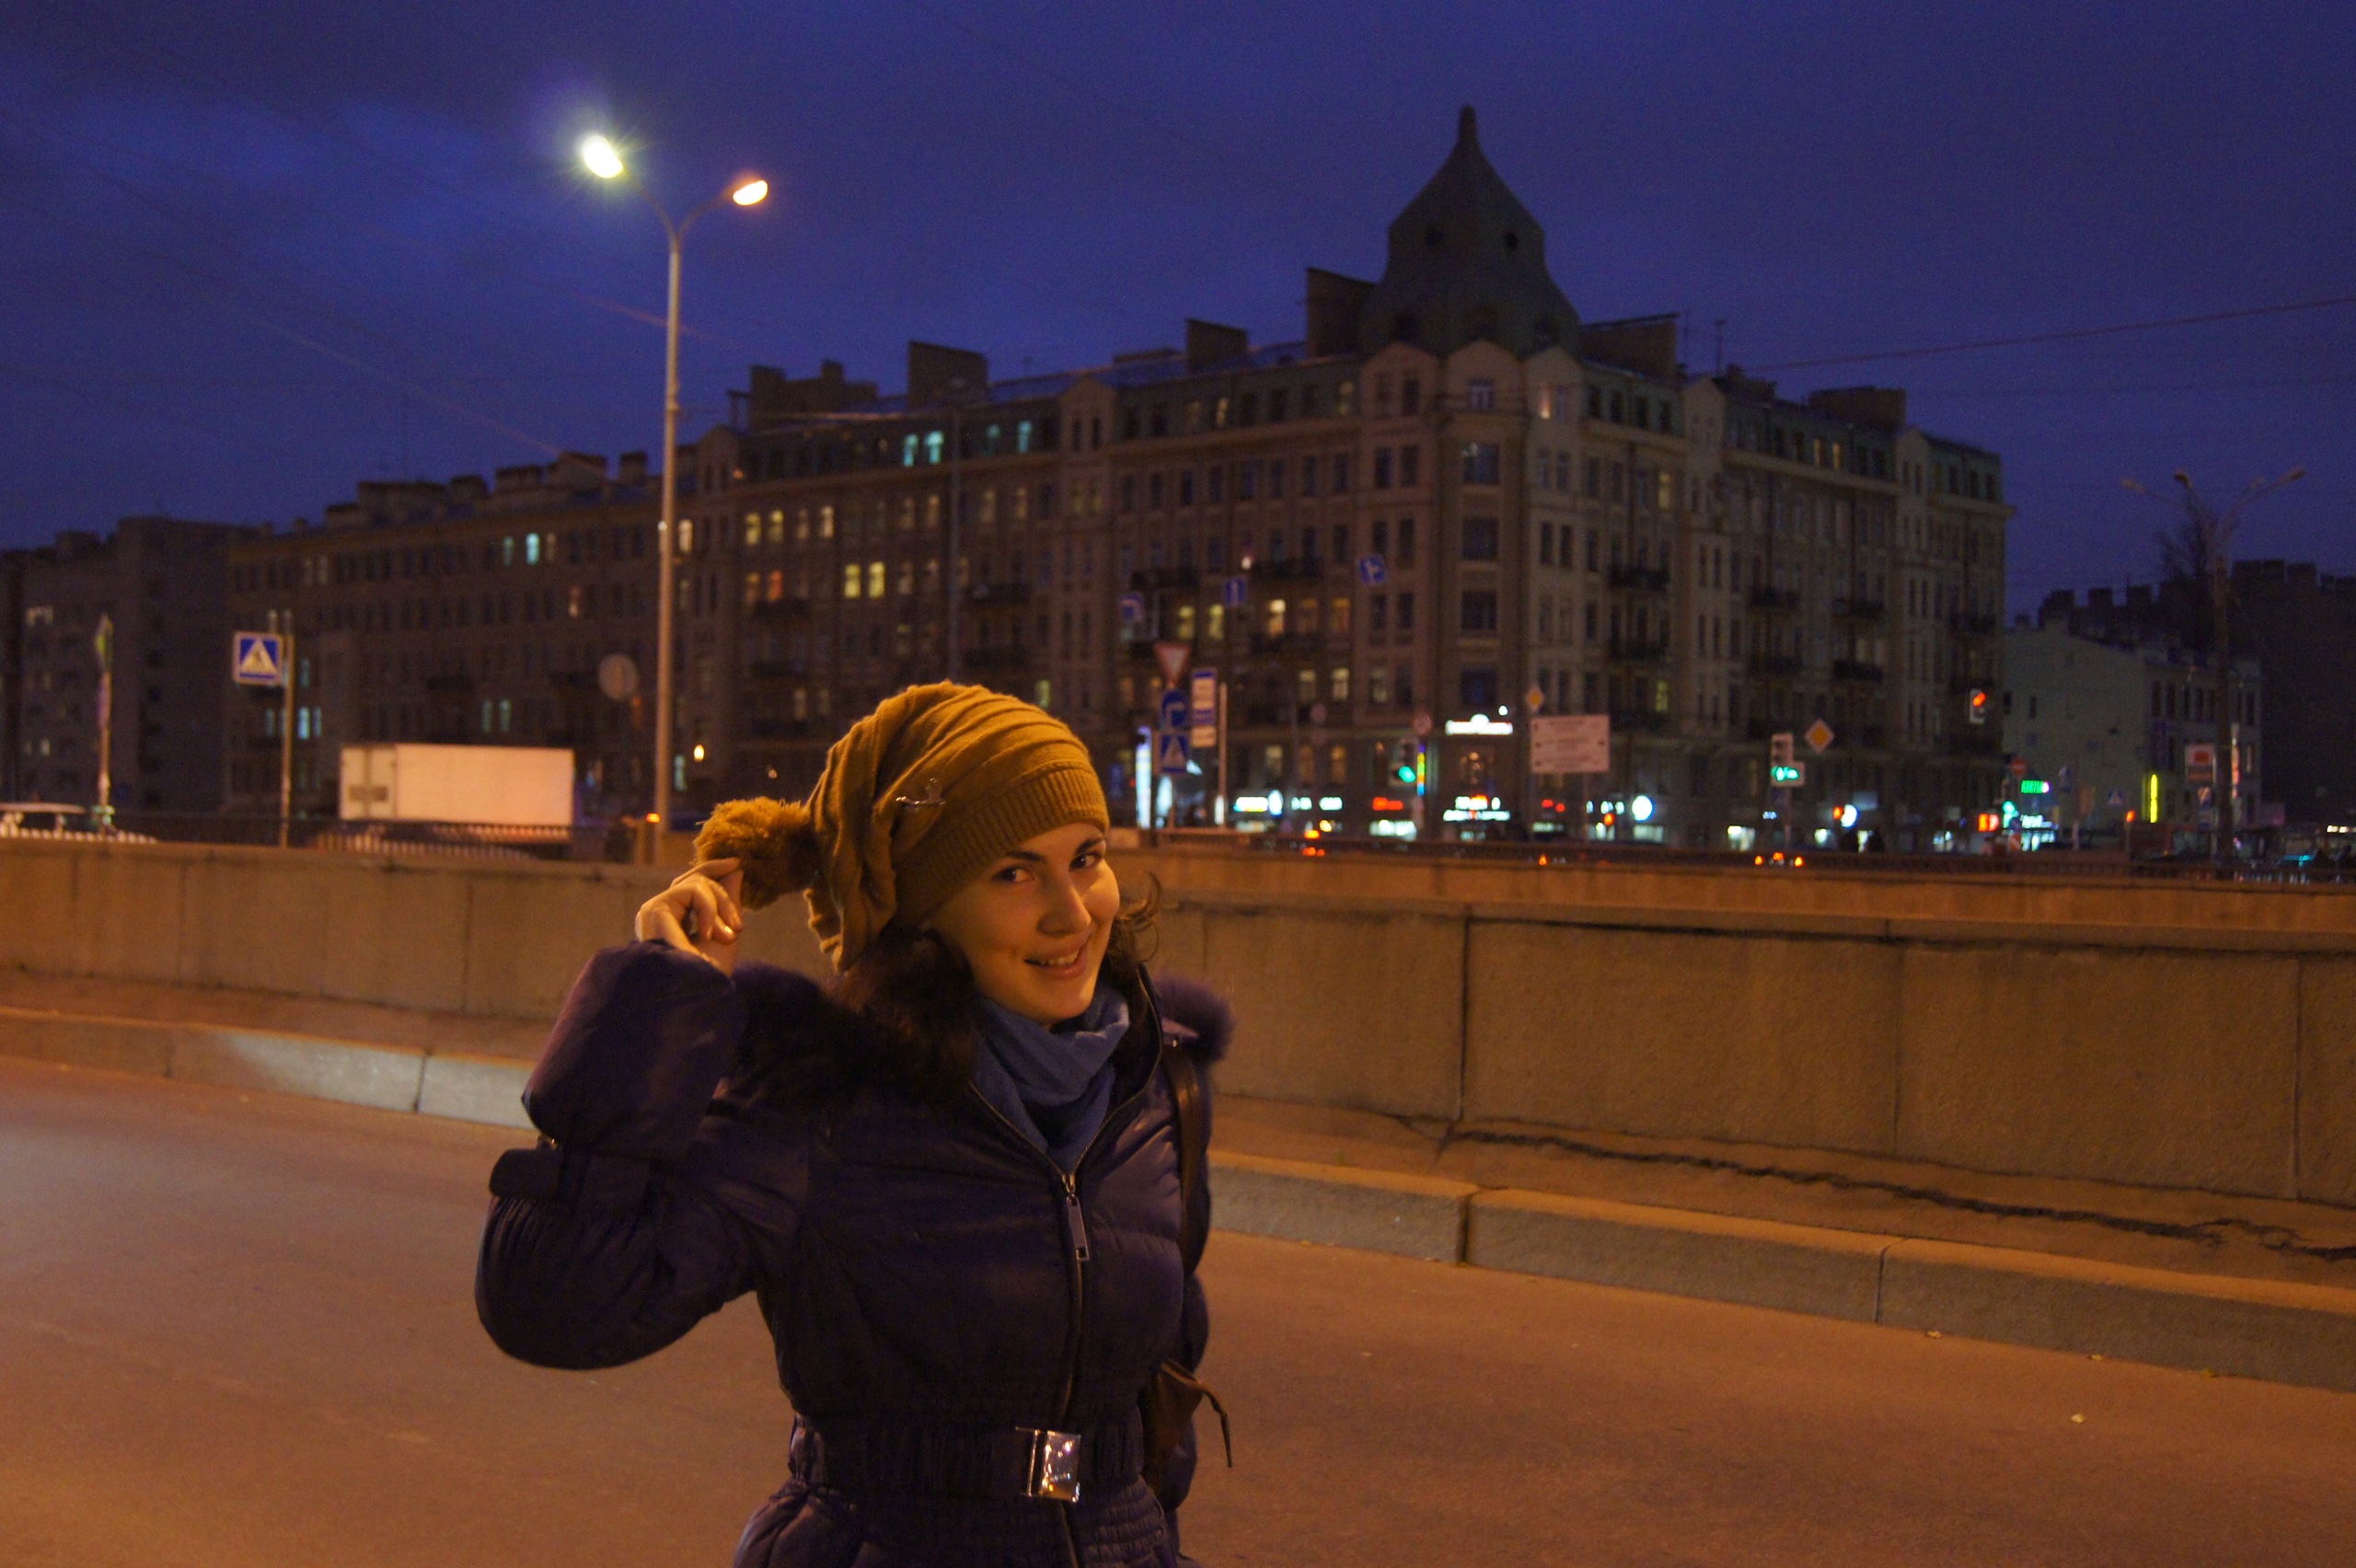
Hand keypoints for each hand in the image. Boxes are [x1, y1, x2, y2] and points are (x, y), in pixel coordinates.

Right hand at [635, 858, 744, 974]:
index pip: (692, 887)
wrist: (695, 992)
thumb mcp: (726, 934)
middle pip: (693, 880)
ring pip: (696, 884)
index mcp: (671, 921)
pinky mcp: (654, 910)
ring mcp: (653, 911)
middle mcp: (659, 914)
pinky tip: (709, 934)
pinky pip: (691, 892)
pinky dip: (707, 909)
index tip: (738, 863)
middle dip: (722, 893)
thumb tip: (735, 870)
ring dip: (718, 908)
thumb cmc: (710, 973)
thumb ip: (729, 902)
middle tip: (739, 927)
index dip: (713, 870)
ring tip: (725, 937)